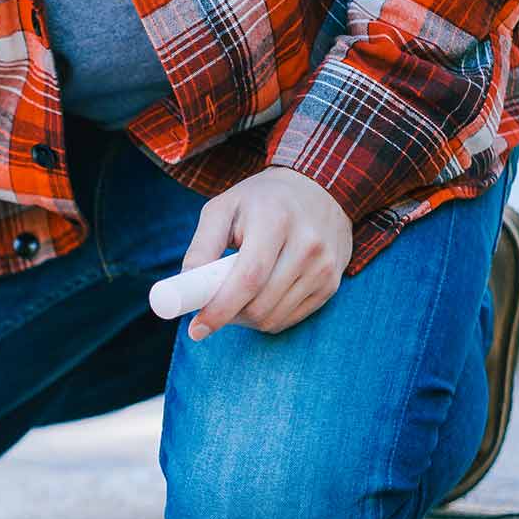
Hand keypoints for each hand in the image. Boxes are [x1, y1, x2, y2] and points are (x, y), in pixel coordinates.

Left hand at [181, 166, 350, 340]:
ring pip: (273, 318)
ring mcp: (324, 266)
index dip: (220, 308)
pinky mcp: (331, 283)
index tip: (196, 329)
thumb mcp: (223, 209)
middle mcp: (307, 245)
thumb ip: (202, 247)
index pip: (248, 279)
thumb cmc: (260, 201)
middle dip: (228, 314)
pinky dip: (267, 317)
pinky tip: (259, 295)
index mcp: (275, 220)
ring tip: (235, 294)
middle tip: (211, 305)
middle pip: (260, 305)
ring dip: (246, 318)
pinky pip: (290, 319)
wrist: (318, 189)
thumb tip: (186, 288)